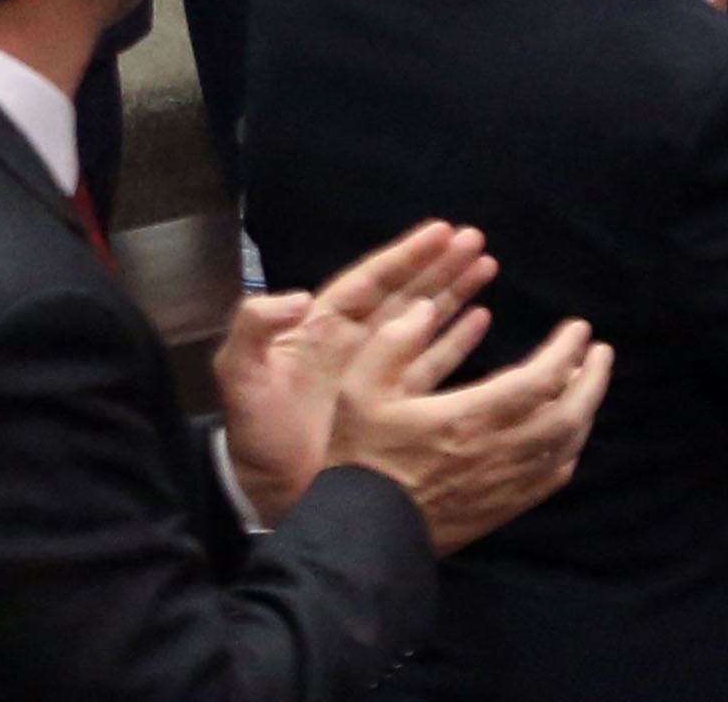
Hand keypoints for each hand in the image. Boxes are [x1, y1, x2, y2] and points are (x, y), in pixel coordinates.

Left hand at [214, 218, 493, 525]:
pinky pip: (431, 362)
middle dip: (439, 265)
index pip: (371, 280)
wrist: (266, 495)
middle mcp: (354, 342)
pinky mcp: (393, 404)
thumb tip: (300, 297)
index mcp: (321, 327)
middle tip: (476, 239)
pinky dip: (455, 339)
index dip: (406, 256)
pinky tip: (480, 318)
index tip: (442, 231)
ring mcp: (377, 373)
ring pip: (423, 320)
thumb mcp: (241, 375)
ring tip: (487, 265)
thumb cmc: (255, 434)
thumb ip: (254, 328)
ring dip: (453, 292)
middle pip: (405, 293)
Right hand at [331, 295, 612, 556]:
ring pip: (565, 447)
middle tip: (600, 352)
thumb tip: (425, 308)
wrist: (355, 536)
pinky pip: (550, 479)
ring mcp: (502, 485)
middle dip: (593, 379)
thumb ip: (393, 342)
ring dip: (584, 412)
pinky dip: (568, 451)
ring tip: (586, 385)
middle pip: (569, 414)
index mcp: (468, 417)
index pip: (540, 379)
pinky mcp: (499, 511)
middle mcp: (497, 452)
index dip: (567, 351)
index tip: (579, 328)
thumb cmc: (355, 458)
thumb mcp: (357, 390)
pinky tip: (566, 436)